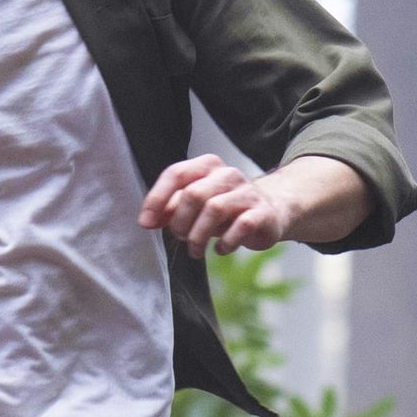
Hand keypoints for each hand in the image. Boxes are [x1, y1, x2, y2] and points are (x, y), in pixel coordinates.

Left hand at [138, 153, 292, 258]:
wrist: (271, 212)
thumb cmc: (226, 209)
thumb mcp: (196, 206)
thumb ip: (170, 209)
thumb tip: (147, 221)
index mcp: (207, 166)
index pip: (176, 174)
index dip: (157, 199)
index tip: (146, 222)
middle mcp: (227, 174)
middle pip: (193, 194)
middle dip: (180, 222)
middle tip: (180, 237)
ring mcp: (247, 192)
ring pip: (214, 209)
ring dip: (198, 236)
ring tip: (196, 250)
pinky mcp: (262, 213)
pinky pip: (240, 226)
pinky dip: (225, 243)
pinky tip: (220, 249)